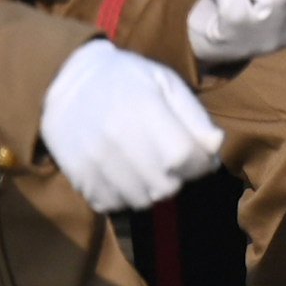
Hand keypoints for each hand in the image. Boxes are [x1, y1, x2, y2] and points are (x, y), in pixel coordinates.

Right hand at [41, 40, 222, 210]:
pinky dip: (126, 197)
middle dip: (179, 177)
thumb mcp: (167, 84)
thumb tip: (215, 147)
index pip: (183, 156)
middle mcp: (116, 140)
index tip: (203, 159)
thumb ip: (194, 117)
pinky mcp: (78, 178)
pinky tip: (128, 177)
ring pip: (141, 200)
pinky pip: (112, 205)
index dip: (201, 164)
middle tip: (174, 162)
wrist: (70, 84)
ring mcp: (94, 162)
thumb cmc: (128, 80)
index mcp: (143, 110)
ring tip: (151, 168)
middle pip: (165, 185)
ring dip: (154, 190)